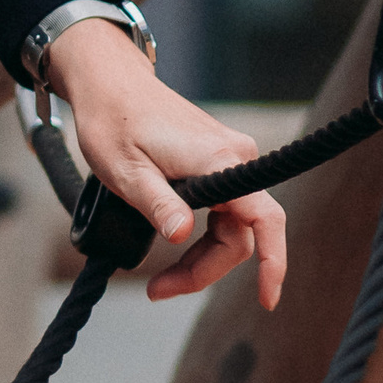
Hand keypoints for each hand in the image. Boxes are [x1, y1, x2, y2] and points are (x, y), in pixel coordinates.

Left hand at [42, 18, 286, 309]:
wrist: (110, 83)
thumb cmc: (113, 122)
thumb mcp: (126, 171)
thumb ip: (157, 204)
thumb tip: (182, 237)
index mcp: (217, 160)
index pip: (264, 218)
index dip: (273, 261)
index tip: (268, 299)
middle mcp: (235, 157)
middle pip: (240, 233)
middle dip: (204, 269)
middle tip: (158, 290)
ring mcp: (229, 157)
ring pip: (231, 225)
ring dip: (202, 257)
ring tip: (160, 281)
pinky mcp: (218, 160)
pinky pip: (224, 208)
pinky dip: (203, 235)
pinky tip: (176, 244)